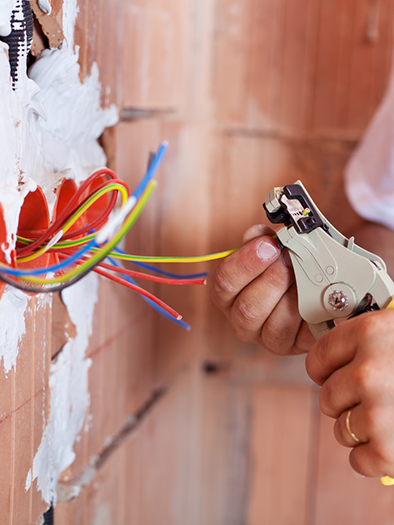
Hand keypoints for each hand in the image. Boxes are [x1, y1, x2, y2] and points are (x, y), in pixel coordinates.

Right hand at [211, 224, 314, 354]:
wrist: (313, 288)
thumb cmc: (285, 268)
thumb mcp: (270, 250)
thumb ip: (261, 240)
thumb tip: (259, 234)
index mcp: (228, 296)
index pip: (224, 282)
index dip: (246, 263)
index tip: (269, 245)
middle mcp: (243, 322)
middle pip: (248, 308)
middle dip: (274, 280)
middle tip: (292, 260)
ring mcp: (269, 339)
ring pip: (276, 327)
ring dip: (295, 298)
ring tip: (308, 277)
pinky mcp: (297, 347)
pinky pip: (306, 336)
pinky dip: (316, 316)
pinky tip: (321, 297)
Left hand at [306, 310, 393, 477]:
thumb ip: (367, 338)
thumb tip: (335, 346)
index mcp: (369, 333)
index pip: (318, 356)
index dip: (325, 369)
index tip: (334, 374)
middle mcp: (368, 370)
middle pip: (327, 395)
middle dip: (346, 400)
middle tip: (376, 398)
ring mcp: (377, 410)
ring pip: (341, 427)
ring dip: (361, 428)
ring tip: (391, 418)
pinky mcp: (388, 449)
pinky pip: (358, 459)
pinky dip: (373, 458)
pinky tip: (391, 443)